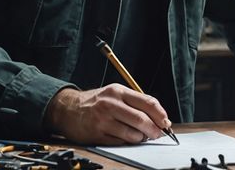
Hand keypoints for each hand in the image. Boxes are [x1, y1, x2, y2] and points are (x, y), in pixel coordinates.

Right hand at [44, 84, 172, 144]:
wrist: (68, 109)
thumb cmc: (97, 102)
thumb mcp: (116, 94)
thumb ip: (136, 102)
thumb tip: (160, 118)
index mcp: (118, 91)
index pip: (147, 102)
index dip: (160, 114)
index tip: (166, 123)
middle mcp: (110, 104)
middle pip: (141, 119)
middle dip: (154, 130)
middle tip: (158, 134)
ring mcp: (103, 120)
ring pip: (132, 134)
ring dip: (141, 138)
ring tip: (140, 136)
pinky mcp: (97, 134)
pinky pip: (120, 142)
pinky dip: (128, 142)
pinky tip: (126, 138)